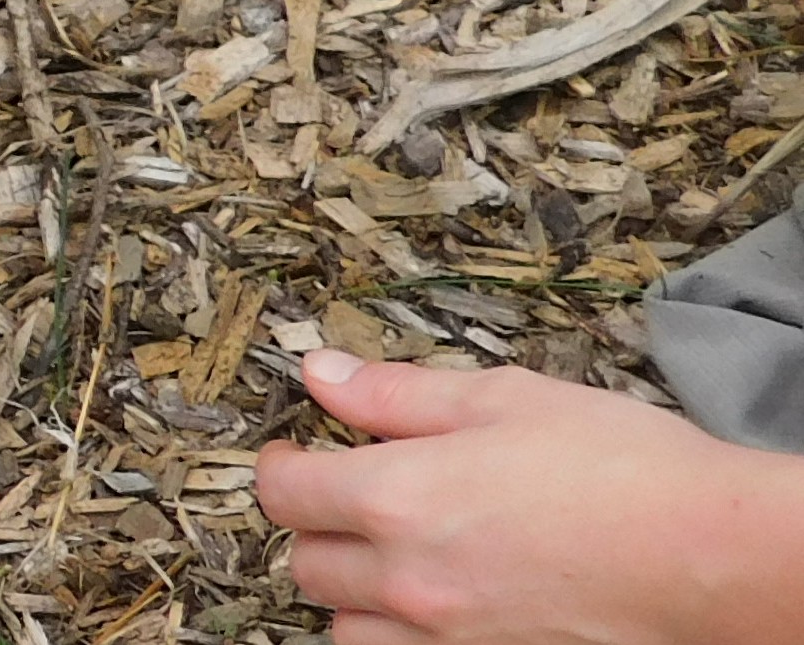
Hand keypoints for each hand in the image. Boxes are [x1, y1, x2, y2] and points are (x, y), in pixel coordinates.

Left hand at [255, 349, 803, 644]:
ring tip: (396, 555)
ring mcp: (450, 638)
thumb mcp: (501, 399)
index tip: (297, 452)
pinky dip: (403, 637)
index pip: (284, 493)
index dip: (280, 466)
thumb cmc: (621, 469)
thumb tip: (322, 375)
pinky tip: (439, 602)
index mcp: (398, 498)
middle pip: (307, 566)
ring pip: (348, 631)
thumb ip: (396, 394)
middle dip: (318, 528)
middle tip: (353, 498)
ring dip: (354, 595)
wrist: (715, 556)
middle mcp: (410, 580)